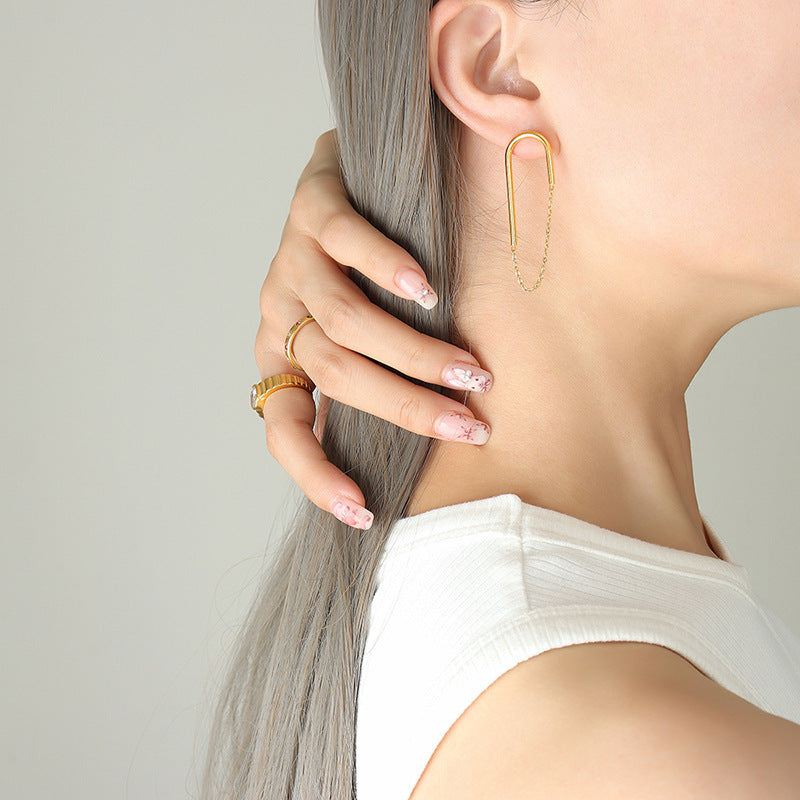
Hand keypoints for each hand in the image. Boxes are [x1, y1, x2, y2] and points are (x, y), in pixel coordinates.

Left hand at [254, 129, 493, 528]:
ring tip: (471, 369)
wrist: (347, 179)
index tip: (364, 514)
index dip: (315, 475)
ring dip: (415, 354)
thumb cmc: (365, 279)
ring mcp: (292, 262)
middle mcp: (280, 317)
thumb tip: (430, 445)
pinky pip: (344, 241)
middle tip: (470, 426)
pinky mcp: (310, 207)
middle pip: (337, 375)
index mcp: (285, 361)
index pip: (284, 430)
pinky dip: (387, 269)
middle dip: (407, 409)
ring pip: (346, 323)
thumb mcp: (360, 344)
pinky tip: (426, 289)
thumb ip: (375, 386)